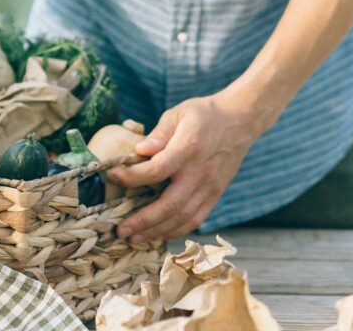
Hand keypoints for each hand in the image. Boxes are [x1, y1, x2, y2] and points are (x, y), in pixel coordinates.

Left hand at [108, 90, 259, 240]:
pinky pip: (196, 219)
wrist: (239, 121)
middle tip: (120, 229)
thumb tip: (139, 150)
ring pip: (183, 218)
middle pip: (170, 204)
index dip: (133, 177)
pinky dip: (176, 231)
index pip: (158, 169)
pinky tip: (158, 234)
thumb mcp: (179, 113)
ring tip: (134, 238)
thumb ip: (159, 133)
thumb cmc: (203, 114)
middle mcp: (200, 172)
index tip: (112, 177)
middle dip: (143, 220)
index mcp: (189, 148)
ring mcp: (210, 187)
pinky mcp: (216, 195)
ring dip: (157, 231)